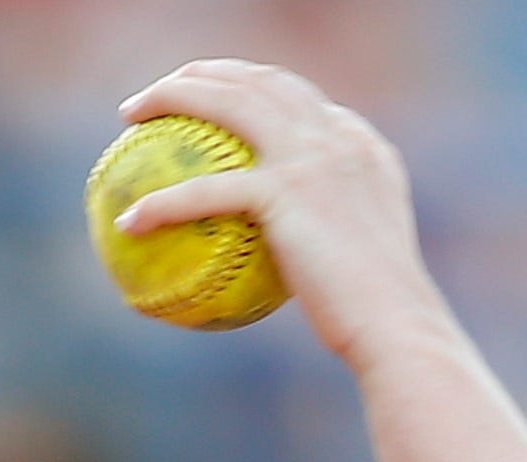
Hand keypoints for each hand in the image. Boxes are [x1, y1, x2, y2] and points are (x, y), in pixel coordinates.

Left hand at [112, 61, 457, 374]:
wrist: (397, 326)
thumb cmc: (377, 321)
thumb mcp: (360, 273)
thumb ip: (327, 247)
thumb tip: (286, 270)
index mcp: (359, 146)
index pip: (300, 98)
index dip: (254, 88)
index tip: (218, 100)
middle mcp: (337, 137)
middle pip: (261, 81)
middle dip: (209, 71)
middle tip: (167, 88)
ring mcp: (312, 158)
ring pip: (228, 102)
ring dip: (172, 95)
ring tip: (132, 112)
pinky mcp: (286, 191)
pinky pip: (204, 191)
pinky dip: (161, 202)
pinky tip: (129, 220)